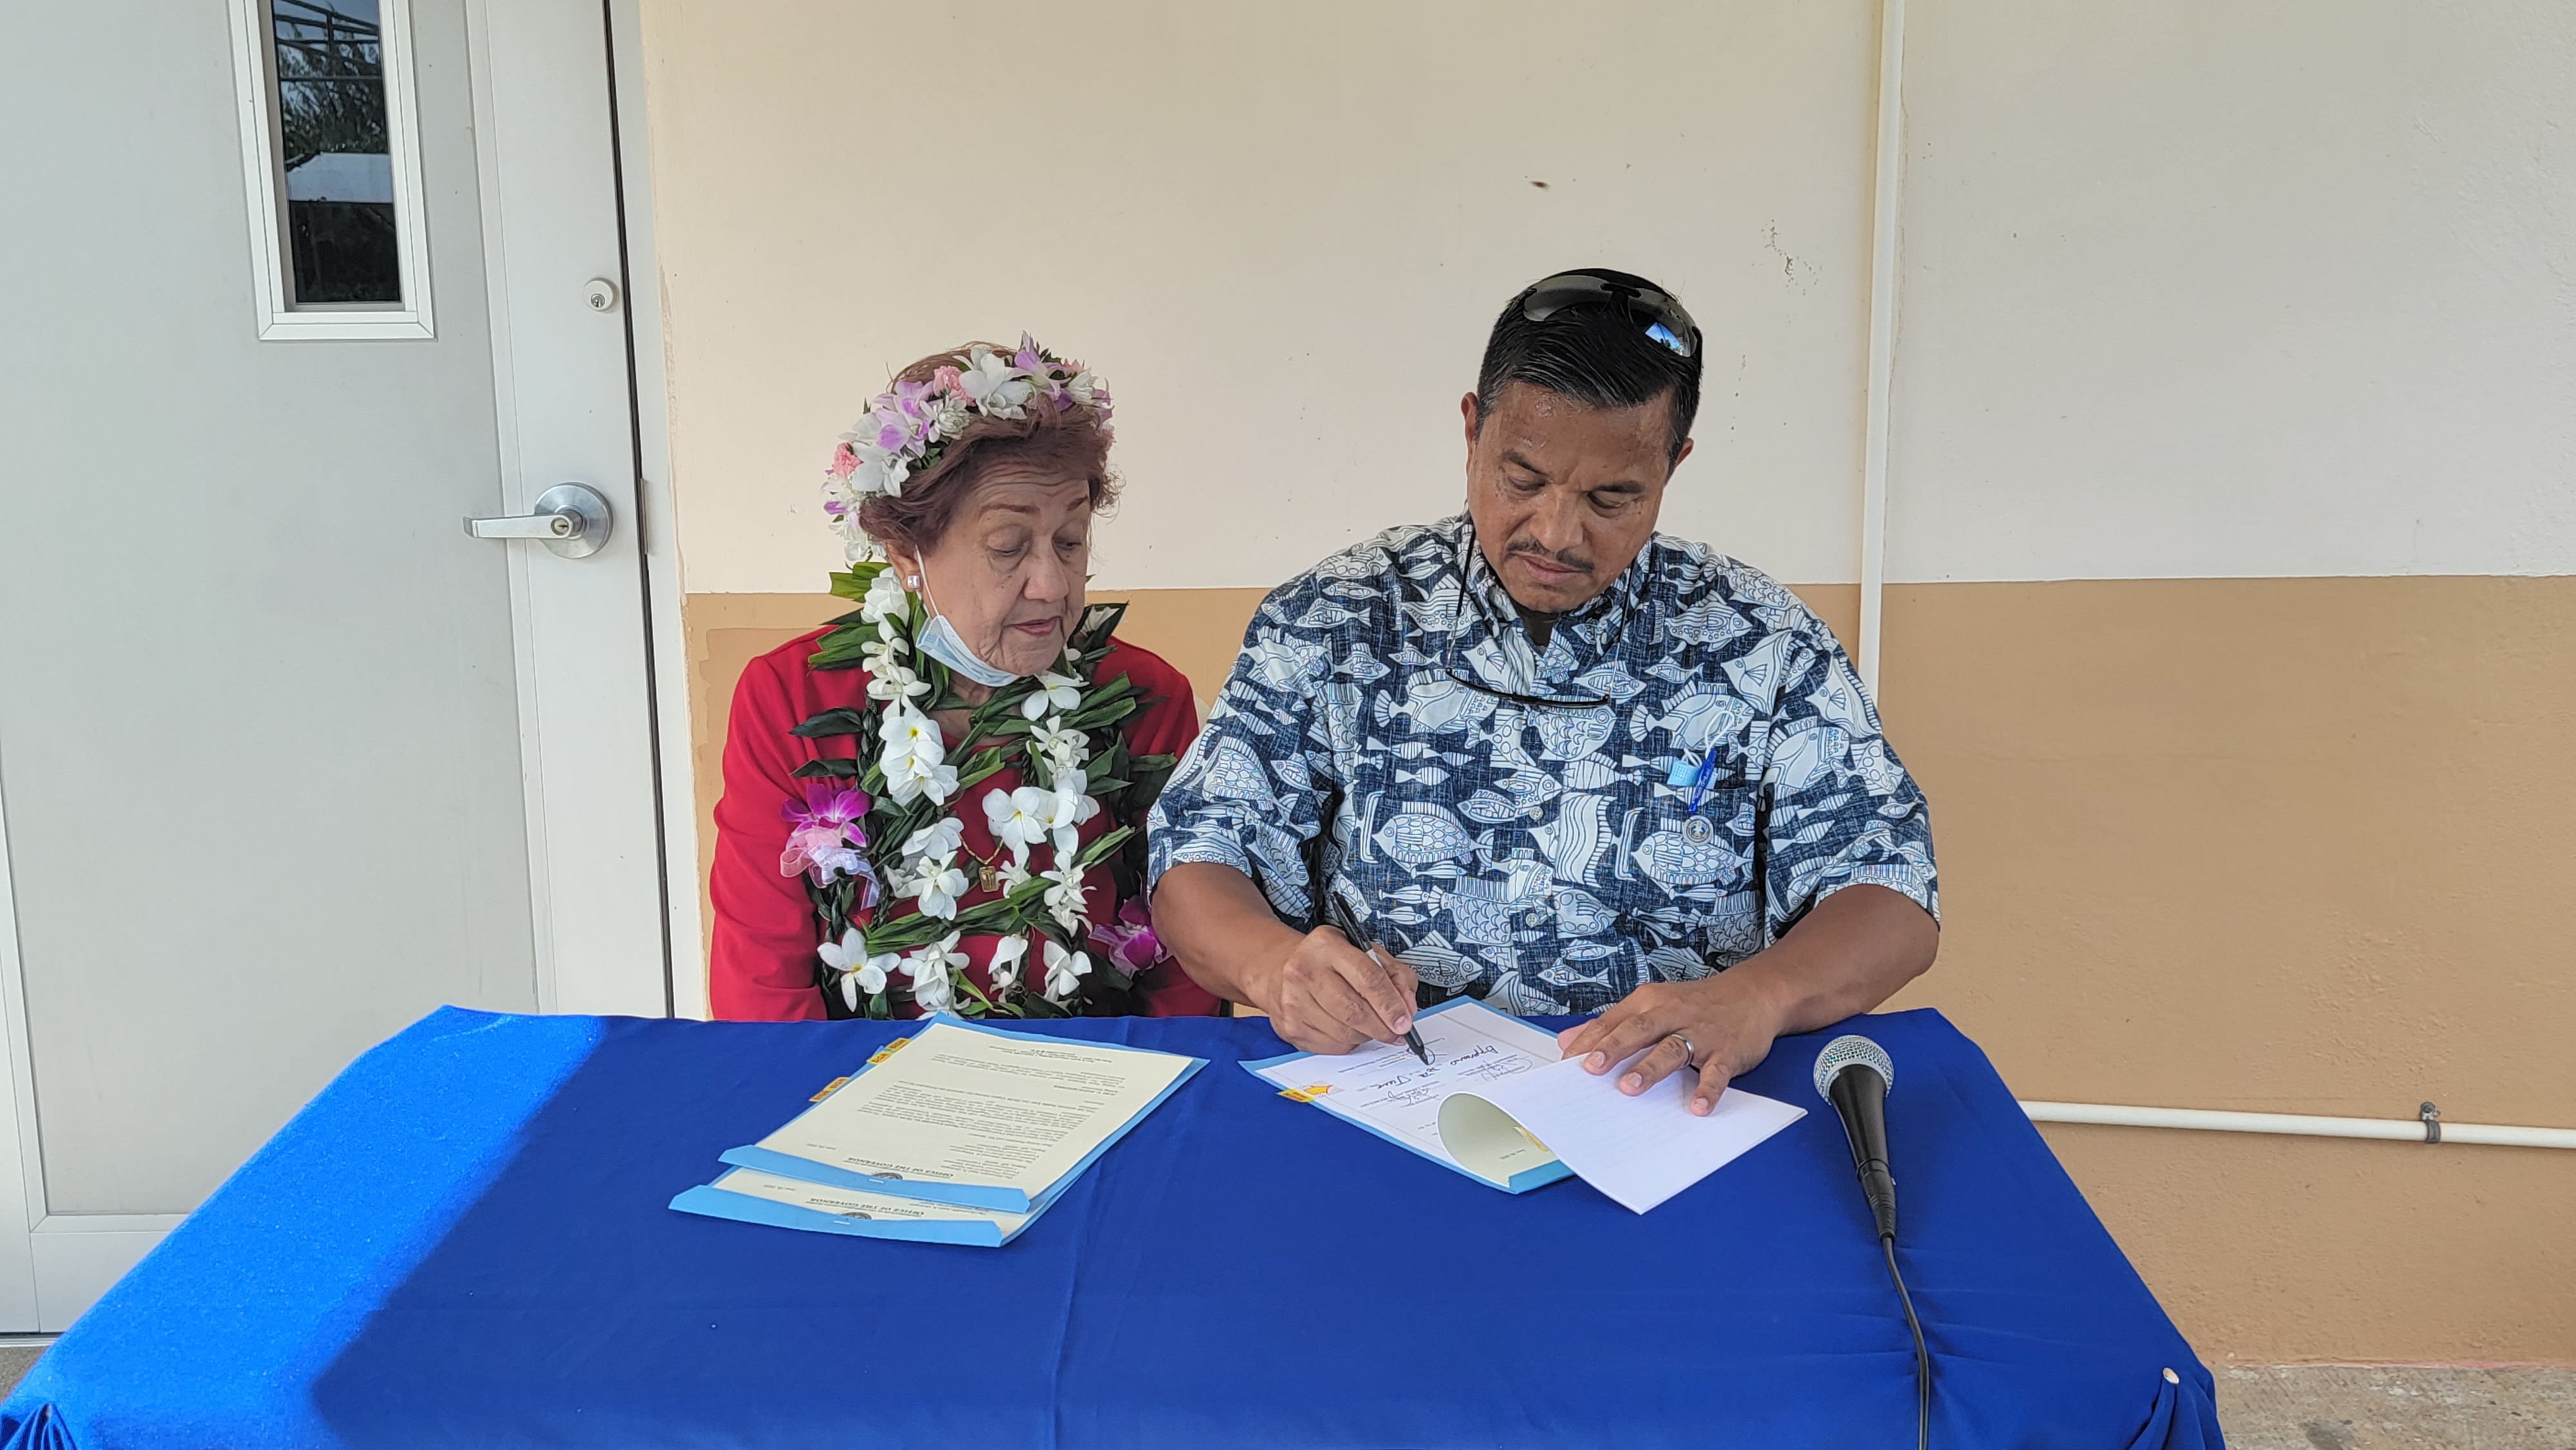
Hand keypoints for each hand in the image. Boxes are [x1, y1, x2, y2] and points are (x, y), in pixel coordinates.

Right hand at [1254, 927, 1418, 1054]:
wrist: (1277, 969)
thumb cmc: (1326, 960)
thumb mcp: (1363, 951)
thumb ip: (1394, 974)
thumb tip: (1407, 1008)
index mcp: (1326, 945)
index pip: (1368, 978)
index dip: (1391, 1004)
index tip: (1405, 1021)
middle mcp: (1304, 971)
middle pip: (1355, 1011)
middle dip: (1382, 1027)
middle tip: (1395, 1032)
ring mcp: (1293, 1002)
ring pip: (1345, 1033)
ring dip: (1366, 1035)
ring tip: (1369, 1025)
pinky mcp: (1289, 1027)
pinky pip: (1331, 1046)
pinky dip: (1348, 1043)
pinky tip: (1346, 1028)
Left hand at [1555, 972, 1787, 1115]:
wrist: (1754, 995)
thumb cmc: (1695, 1004)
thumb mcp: (1651, 1005)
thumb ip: (1610, 1023)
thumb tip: (1566, 1040)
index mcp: (1650, 1002)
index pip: (1612, 1021)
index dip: (1588, 1041)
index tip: (1565, 1061)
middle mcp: (1673, 1014)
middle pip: (1638, 1030)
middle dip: (1613, 1049)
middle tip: (1591, 1069)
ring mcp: (1701, 1033)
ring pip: (1672, 1049)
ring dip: (1650, 1068)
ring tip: (1630, 1087)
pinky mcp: (1728, 1052)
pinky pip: (1716, 1073)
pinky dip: (1707, 1090)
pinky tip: (1698, 1107)